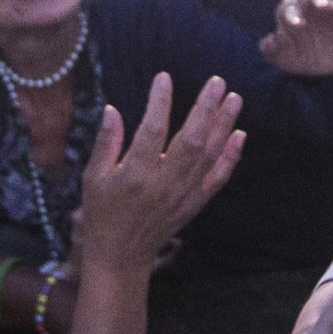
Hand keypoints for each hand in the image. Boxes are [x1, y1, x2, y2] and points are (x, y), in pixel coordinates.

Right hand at [69, 72, 244, 275]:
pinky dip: (230, 156)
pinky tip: (239, 134)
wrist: (121, 255)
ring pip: (209, 155)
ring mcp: (182, 195)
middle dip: (205, 109)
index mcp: (134, 174)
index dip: (159, 103)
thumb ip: (106, 143)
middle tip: (216, 82)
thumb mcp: (93, 177)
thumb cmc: (102, 212)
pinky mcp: (194, 204)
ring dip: (223, 125)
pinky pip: (217, 178)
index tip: (164, 78)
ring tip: (234, 98)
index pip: (151, 130)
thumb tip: (111, 109)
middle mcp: (163, 184)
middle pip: (191, 140)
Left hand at [256, 0, 332, 77]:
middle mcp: (311, 6)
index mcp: (292, 12)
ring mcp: (331, 9)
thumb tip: (270, 42)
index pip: (289, 7)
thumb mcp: (281, 57)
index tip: (298, 26)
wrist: (317, 68)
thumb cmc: (295, 57)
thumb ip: (271, 49)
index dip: (292, 14)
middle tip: (325, 7)